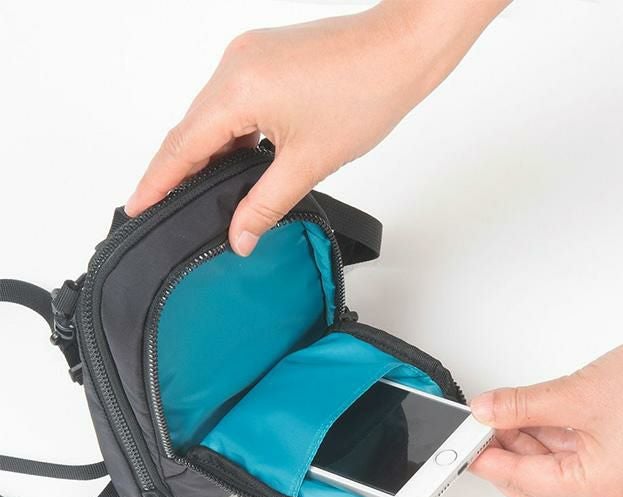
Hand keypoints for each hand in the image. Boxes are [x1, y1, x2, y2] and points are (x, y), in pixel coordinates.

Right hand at [125, 0, 508, 255]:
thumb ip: (265, 203)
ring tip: (201, 193)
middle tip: (162, 207)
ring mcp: (249, 56)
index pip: (182, 146)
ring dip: (208, 152)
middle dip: (178, 171)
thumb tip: (239, 236)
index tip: (137, 206)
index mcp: (238, 89)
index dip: (157, 181)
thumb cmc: (365, 95)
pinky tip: (237, 160)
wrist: (402, 51)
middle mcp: (234, 66)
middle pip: (192, 128)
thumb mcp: (309, 162)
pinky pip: (233, 100)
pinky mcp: (265, 57)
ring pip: (213, 115)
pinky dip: (230, 133)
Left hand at [469, 331, 622, 496]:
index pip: (524, 482)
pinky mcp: (619, 461)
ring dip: (522, 448)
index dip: (487, 461)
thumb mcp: (576, 393)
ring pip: (551, 476)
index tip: (464, 445)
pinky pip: (569, 460)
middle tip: (477, 433)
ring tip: (497, 419)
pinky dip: (544, 442)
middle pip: (534, 490)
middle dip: (502, 460)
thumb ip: (522, 405)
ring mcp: (617, 479)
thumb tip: (487, 411)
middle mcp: (611, 493)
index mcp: (601, 488)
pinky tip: (524, 419)